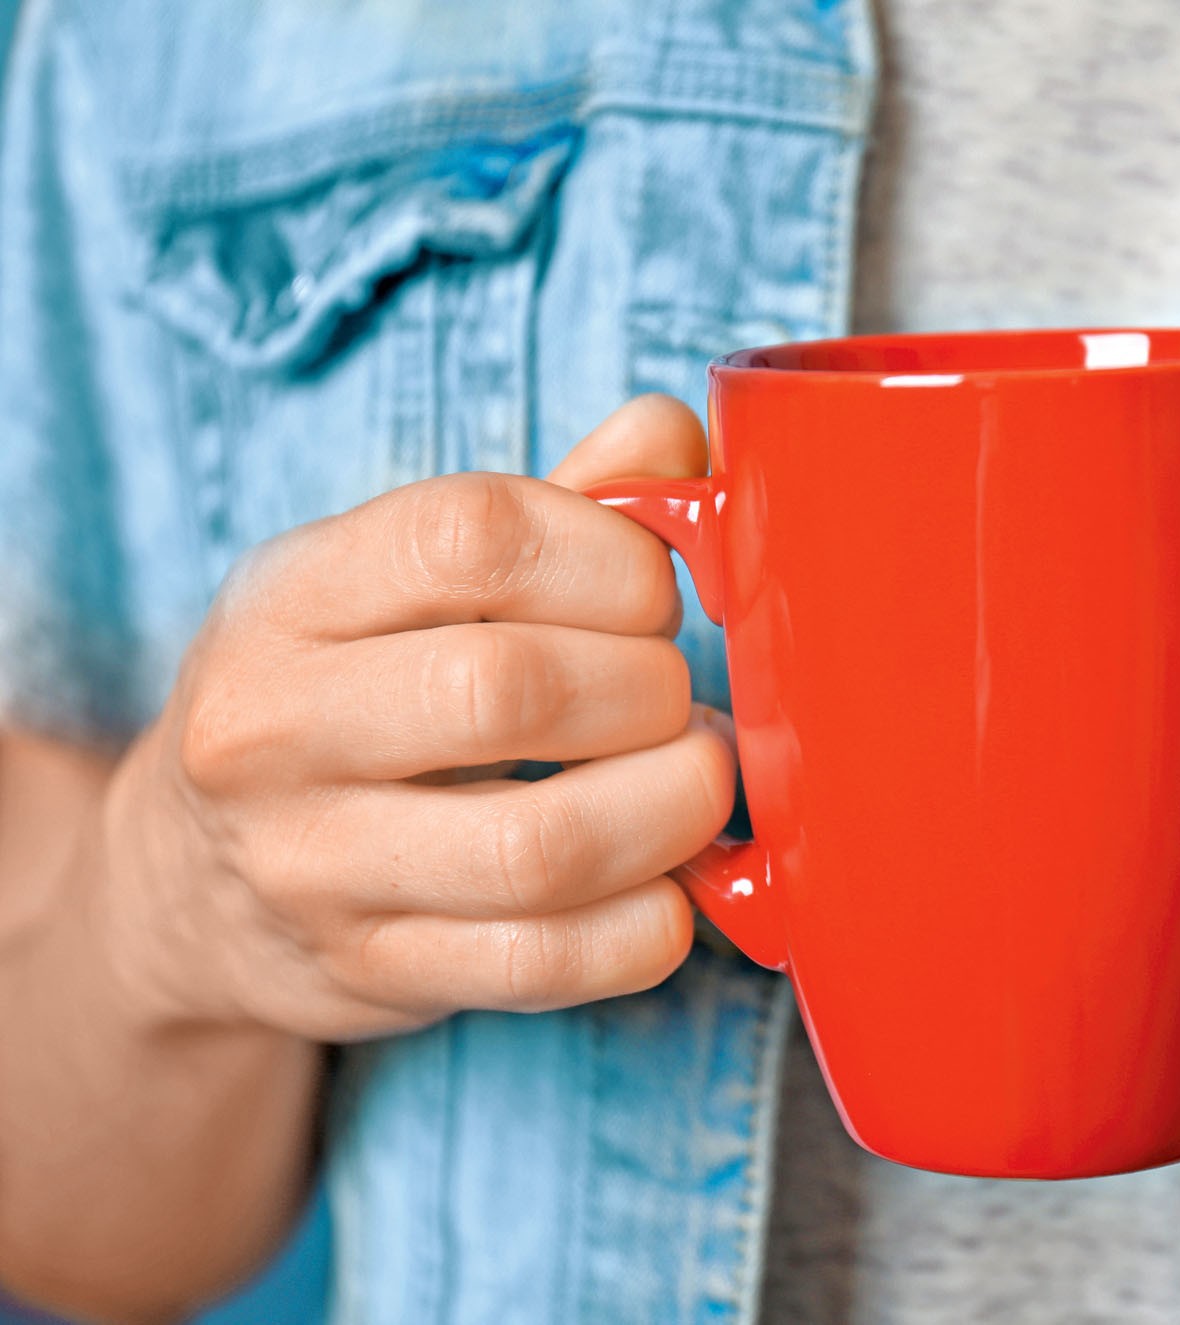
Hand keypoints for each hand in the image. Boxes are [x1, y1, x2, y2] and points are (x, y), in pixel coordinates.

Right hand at [96, 396, 734, 1040]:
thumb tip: (674, 436)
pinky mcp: (371, 974)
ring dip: (669, 810)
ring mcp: (312, 868)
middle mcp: (274, 728)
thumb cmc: (349, 694)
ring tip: (694, 781)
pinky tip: (669, 885)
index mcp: (289, 594)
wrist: (194, 883)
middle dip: (649, 690)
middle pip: (513, 689)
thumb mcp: (402, 581)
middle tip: (677, 696)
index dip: (612, 555)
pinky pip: (549, 964)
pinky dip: (648, 926)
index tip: (654, 591)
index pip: (473, 533)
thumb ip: (551, 505)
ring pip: (542, 847)